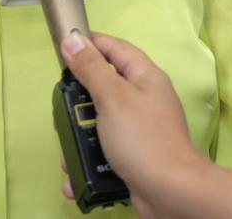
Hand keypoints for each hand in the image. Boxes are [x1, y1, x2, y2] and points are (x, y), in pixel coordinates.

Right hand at [59, 31, 210, 218]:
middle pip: (104, 86)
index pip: (116, 48)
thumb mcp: (112, 98)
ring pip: (99, 121)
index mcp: (146, 77)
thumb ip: (91, 68)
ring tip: (67, 148)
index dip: (91, 44)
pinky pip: (104, 148)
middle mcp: (144, 99)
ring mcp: (139, 128)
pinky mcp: (133, 154)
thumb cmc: (143, 140)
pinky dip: (88, 158)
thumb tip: (73, 39)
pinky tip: (76, 171)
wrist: (169, 193)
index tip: (65, 47)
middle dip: (79, 99)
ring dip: (79, 135)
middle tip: (62, 108)